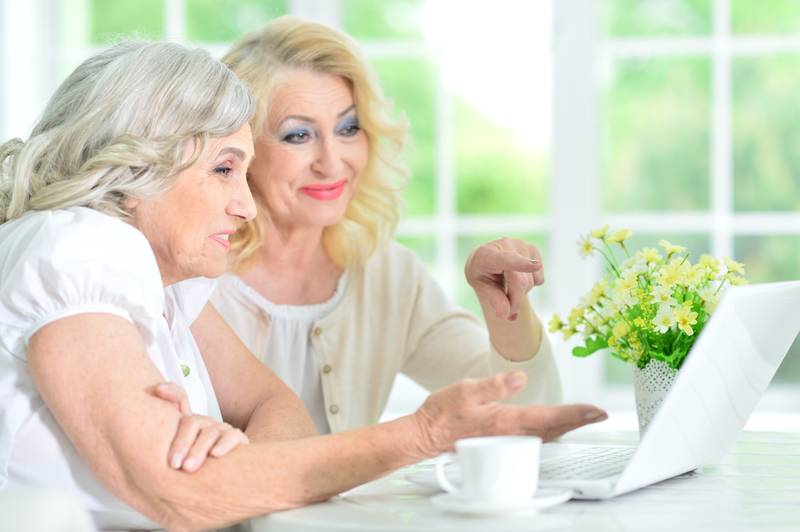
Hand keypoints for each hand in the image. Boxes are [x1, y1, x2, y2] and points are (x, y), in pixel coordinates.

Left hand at [150, 382, 248, 471]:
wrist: (227, 472)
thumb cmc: (198, 463)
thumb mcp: (179, 454)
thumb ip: (163, 444)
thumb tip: (148, 415)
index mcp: (189, 423)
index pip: (180, 399)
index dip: (171, 392)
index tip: (159, 390)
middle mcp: (205, 422)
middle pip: (192, 423)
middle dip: (181, 443)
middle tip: (174, 464)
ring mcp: (222, 429)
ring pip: (210, 432)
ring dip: (198, 450)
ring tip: (188, 467)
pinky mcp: (238, 438)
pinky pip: (232, 437)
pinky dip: (224, 444)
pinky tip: (215, 454)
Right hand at [412, 371, 606, 454]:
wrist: (426, 435)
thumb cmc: (443, 413)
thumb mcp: (466, 390)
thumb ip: (495, 384)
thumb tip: (520, 378)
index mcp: (506, 420)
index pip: (550, 417)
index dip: (576, 413)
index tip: (597, 410)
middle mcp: (511, 434)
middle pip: (555, 429)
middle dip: (579, 420)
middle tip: (601, 414)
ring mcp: (506, 440)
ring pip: (546, 435)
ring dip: (567, 426)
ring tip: (584, 418)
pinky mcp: (501, 442)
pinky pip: (534, 438)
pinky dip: (551, 432)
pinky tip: (554, 428)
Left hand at [465, 237, 543, 320]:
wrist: (487, 260)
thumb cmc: (482, 274)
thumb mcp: (482, 288)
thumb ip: (494, 300)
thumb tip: (506, 314)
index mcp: (486, 254)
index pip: (505, 260)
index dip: (520, 264)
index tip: (536, 266)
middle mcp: (505, 244)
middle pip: (520, 282)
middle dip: (515, 301)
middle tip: (508, 313)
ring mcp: (522, 245)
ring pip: (531, 282)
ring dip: (521, 293)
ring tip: (508, 284)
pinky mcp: (533, 250)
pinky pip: (539, 279)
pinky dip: (531, 284)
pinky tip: (518, 276)